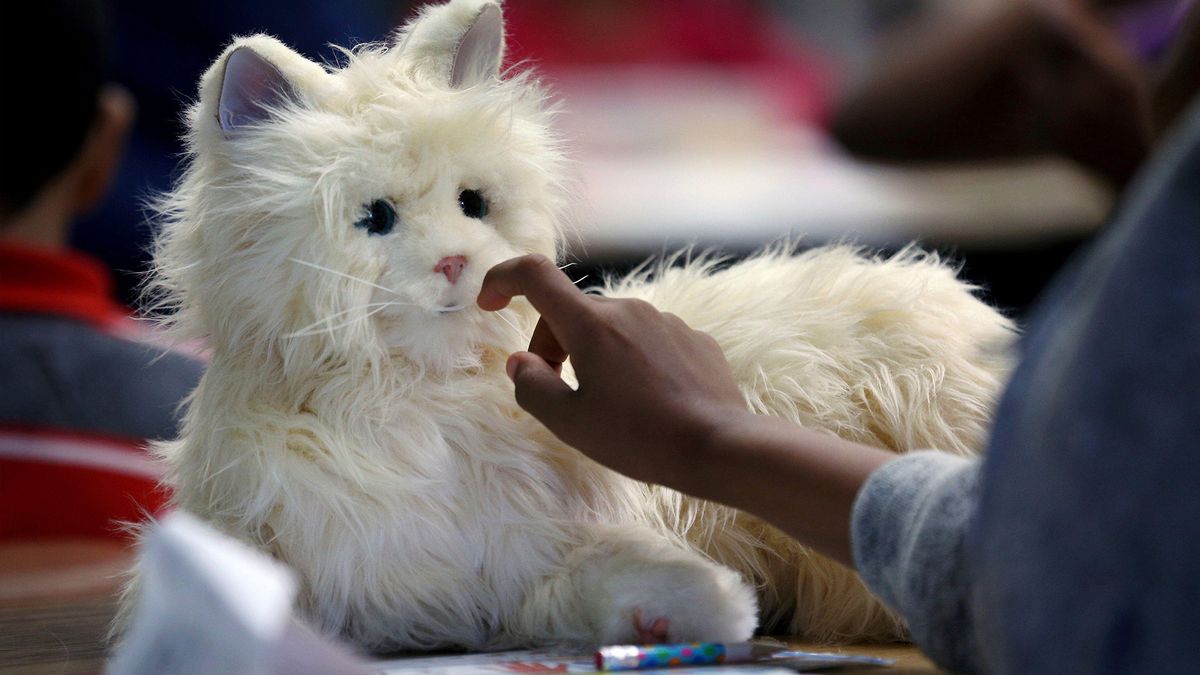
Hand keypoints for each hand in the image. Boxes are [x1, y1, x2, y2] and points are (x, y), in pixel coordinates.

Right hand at [478, 254, 895, 565]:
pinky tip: (646, 402)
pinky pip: (648, 340)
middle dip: (553, 343)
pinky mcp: (694, 339)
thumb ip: (532, 387)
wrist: (720, 446)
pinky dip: (632, 361)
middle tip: (558, 390)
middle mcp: (628, 309)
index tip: (489, 305)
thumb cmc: (639, 437)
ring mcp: (666, 321)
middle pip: (572, 311)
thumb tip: (522, 362)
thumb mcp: (570, 423)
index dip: (502, 279)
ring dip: (595, 354)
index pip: (534, 274)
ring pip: (612, 326)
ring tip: (607, 404)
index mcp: (591, 323)